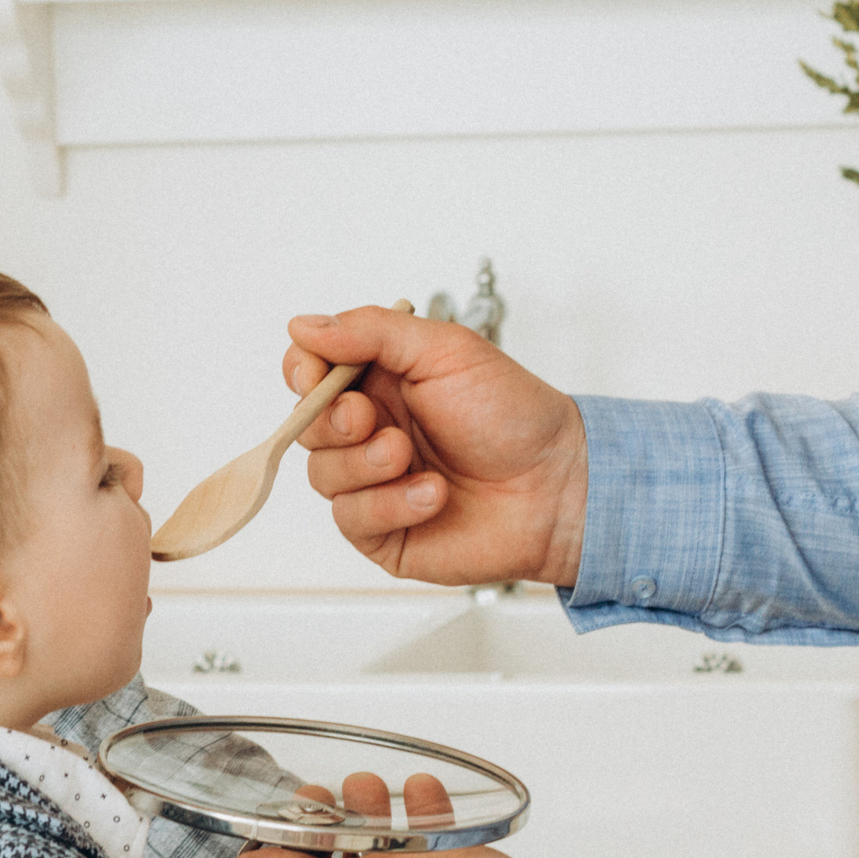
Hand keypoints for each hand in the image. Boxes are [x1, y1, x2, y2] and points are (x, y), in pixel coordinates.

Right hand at [285, 306, 590, 588]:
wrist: (557, 485)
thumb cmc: (514, 416)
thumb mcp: (445, 350)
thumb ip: (371, 331)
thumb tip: (303, 326)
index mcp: (380, 381)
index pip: (309, 371)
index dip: (301, 372)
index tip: (315, 375)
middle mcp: (371, 431)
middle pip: (306, 425)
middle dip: (333, 422)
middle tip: (371, 419)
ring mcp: (373, 483)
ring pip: (321, 474)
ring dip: (367, 465)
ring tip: (411, 458)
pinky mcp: (383, 530)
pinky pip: (351, 518)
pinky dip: (391, 504)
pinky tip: (434, 494)